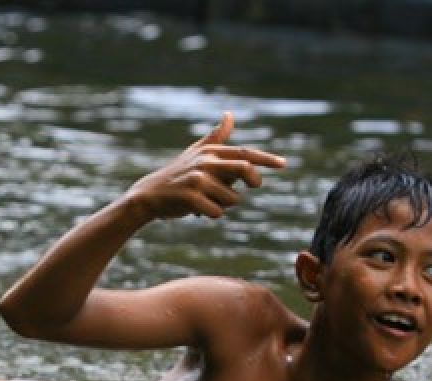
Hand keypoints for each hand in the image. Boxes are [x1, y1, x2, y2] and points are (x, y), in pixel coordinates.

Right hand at [125, 111, 286, 221]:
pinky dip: (212, 215)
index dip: (266, 159)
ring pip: (233, 198)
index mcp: (210, 151)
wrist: (148, 196)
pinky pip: (217, 212)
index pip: (245, 153)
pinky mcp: (191, 197)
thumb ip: (215, 137)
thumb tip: (229, 114)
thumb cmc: (176, 176)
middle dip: (254, 180)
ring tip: (207, 201)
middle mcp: (206, 162)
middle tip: (254, 186)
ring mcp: (198, 179)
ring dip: (225, 204)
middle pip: (245, 169)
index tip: (284, 164)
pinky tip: (197, 211)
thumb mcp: (195, 153)